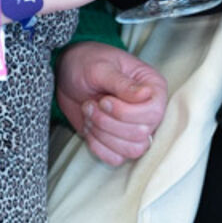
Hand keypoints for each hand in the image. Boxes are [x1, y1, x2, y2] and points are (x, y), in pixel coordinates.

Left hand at [56, 42, 168, 165]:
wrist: (68, 75)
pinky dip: (98, 147)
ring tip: (89, 114)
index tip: (104, 100)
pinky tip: (89, 128)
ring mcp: (135, 128)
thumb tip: (145, 94)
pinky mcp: (119, 141)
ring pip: (132, 150)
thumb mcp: (101, 68)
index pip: (153, 113)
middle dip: (108, 123)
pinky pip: (116, 159)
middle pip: (142, 134)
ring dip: (103, 135)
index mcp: (153, 88)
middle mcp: (149, 110)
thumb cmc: (87, 63)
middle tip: (90, 105)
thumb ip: (122, 83)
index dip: (125, 112)